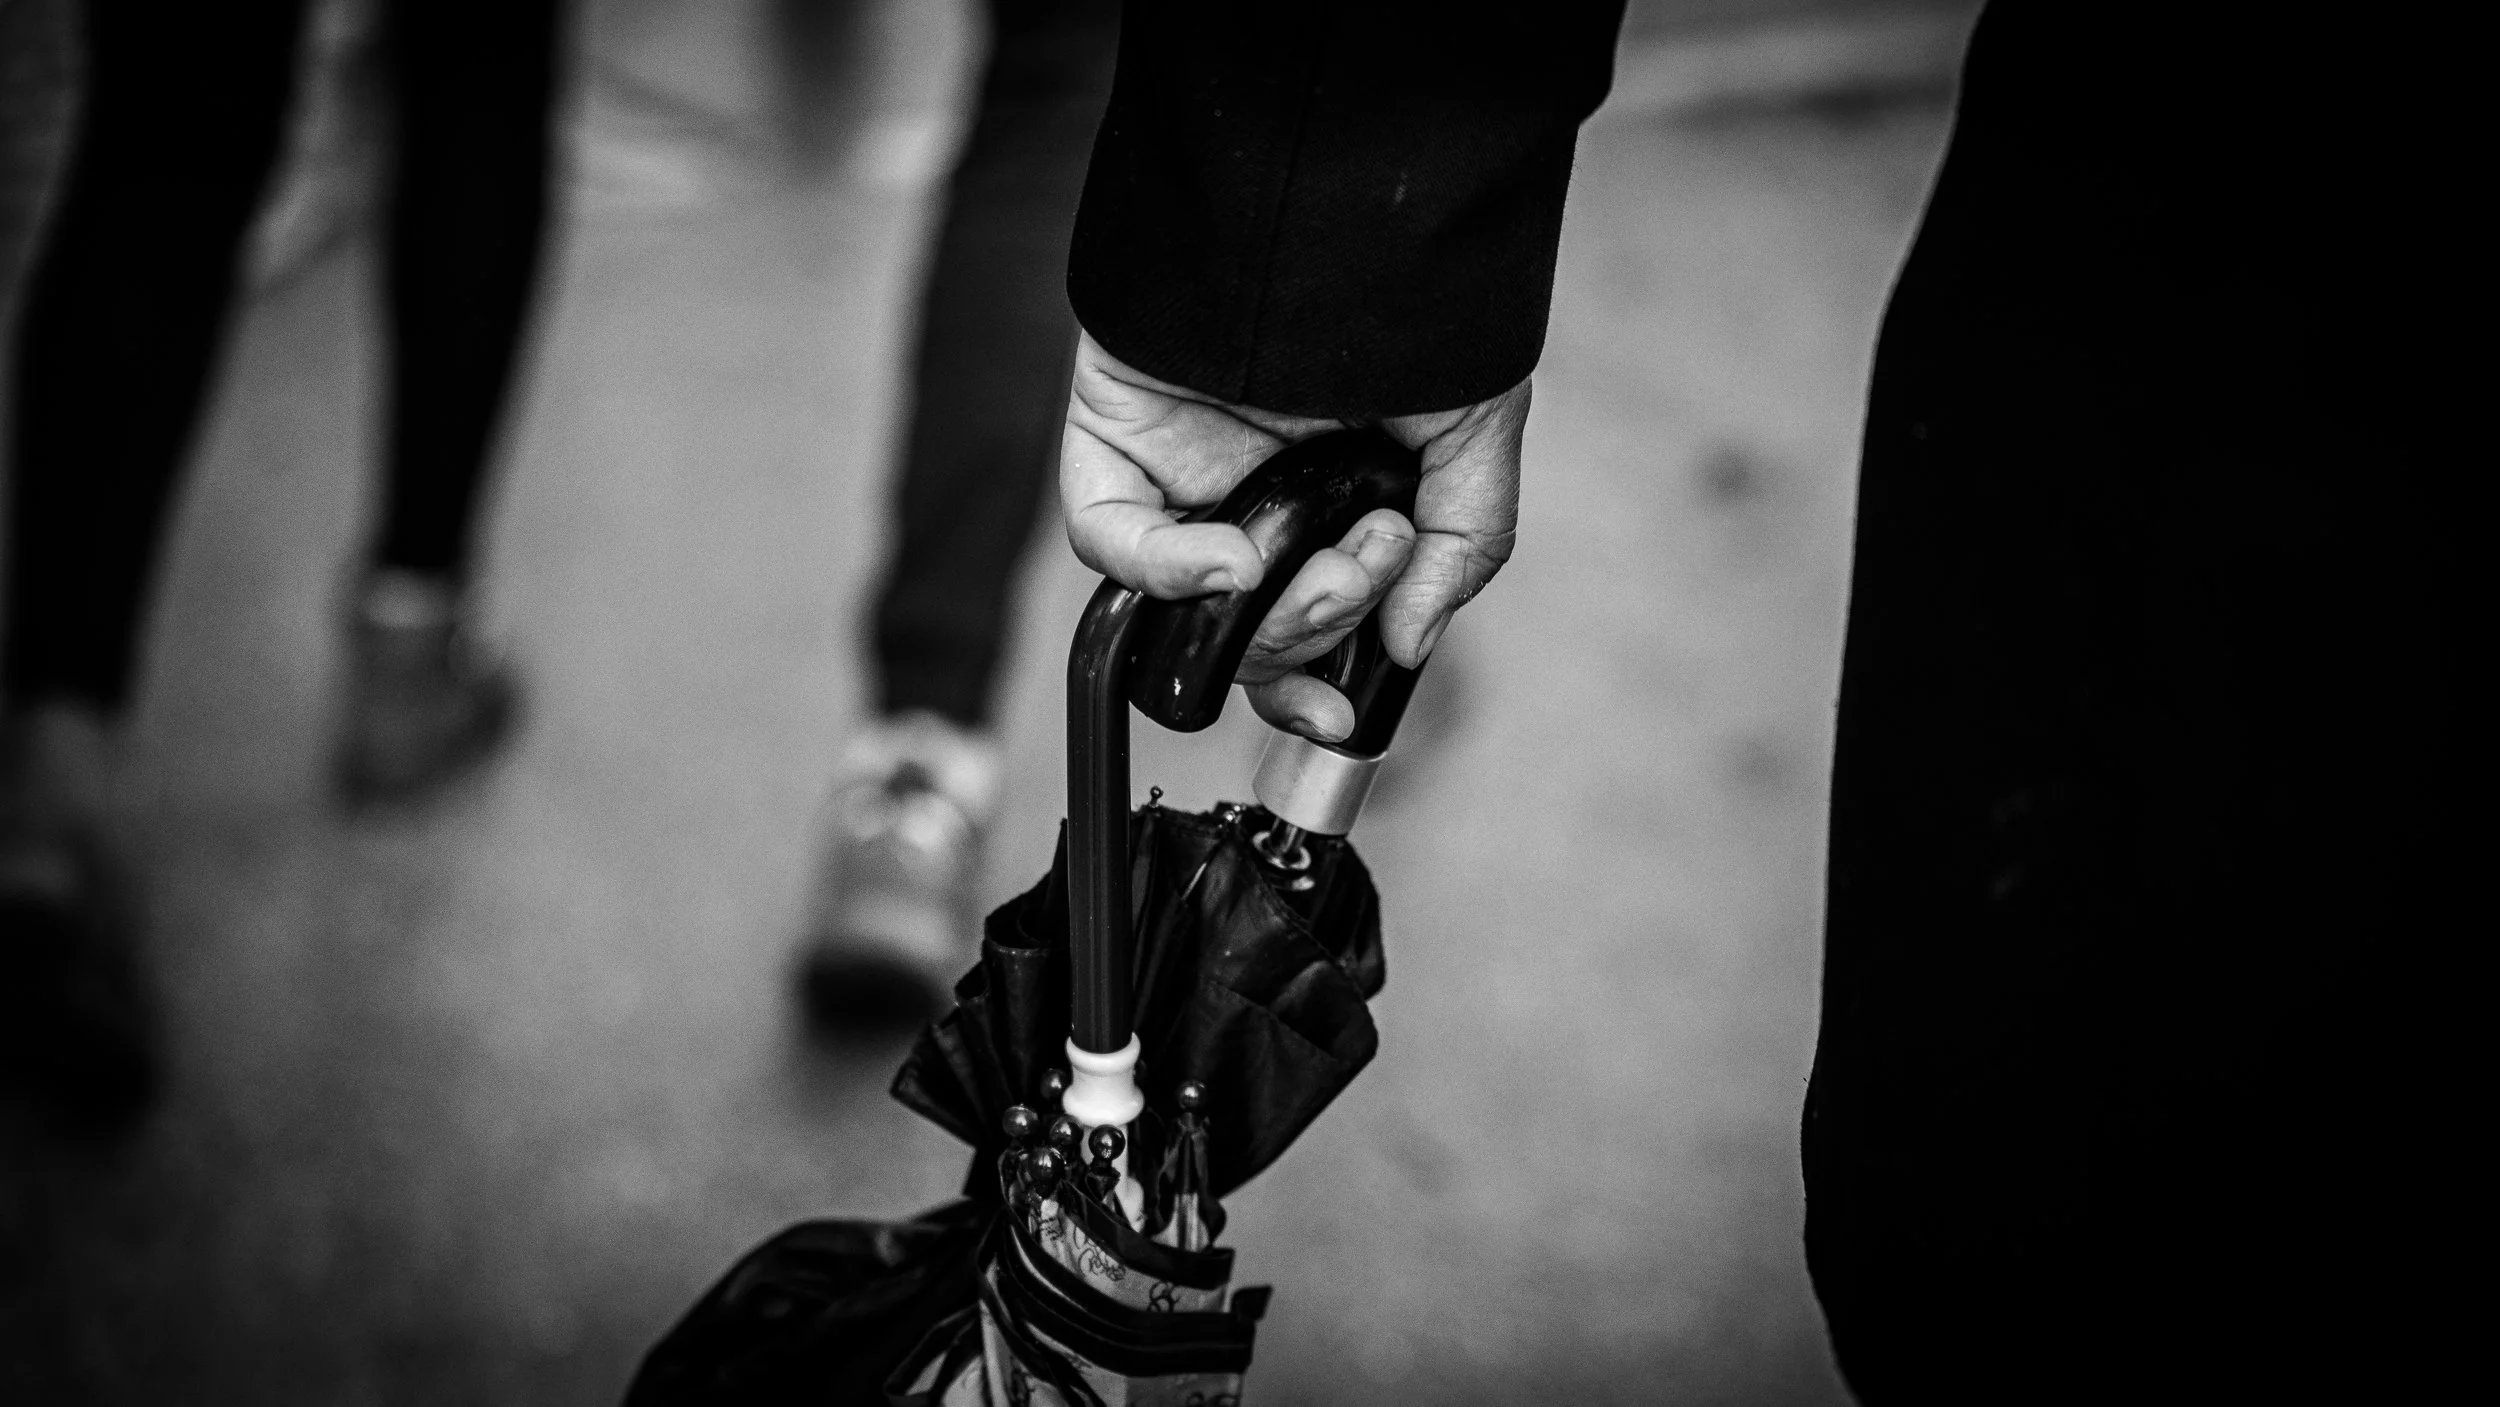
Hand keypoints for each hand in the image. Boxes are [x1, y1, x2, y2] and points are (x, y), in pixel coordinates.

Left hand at [1061, 331, 1525, 740]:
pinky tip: (1232, 561)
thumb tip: (1413, 649)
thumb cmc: (1410, 300)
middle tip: (1377, 555)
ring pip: (1193, 603)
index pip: (1299, 627)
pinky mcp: (1116, 439)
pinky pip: (1111, 538)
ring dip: (1271, 609)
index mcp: (1326, 503)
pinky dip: (1168, 571)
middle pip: (1255, 630)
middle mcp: (1250, 496)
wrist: (1344, 200)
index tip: (1344, 707)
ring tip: (1331, 554)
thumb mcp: (1475, 431)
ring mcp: (1180, 472)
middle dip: (1326, 621)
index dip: (1317, 680)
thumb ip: (1465, 547)